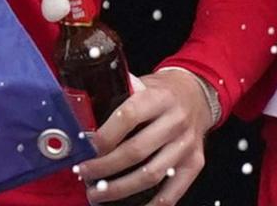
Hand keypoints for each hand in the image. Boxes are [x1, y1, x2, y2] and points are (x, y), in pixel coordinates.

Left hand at [78, 67, 214, 203]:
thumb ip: (115, 96)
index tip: (85, 148)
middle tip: (83, 173)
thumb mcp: (139, 82)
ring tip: (97, 194)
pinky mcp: (194, 163)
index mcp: (157, 98)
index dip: (104, 136)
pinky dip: (154, 204)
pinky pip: (175, 190)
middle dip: (104, 167)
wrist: (197, 95)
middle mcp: (175, 122)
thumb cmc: (159, 92)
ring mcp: (186, 145)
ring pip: (152, 174)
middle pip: (136, 151)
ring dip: (121, 188)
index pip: (127, 116)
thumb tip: (80, 116)